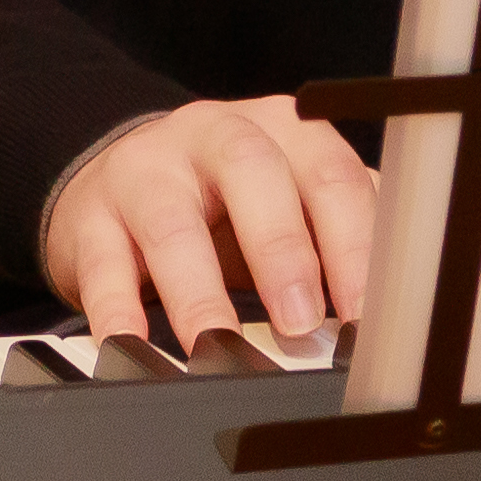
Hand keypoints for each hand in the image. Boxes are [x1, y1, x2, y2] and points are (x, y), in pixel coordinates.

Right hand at [41, 95, 374, 351]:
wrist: (122, 179)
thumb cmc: (227, 204)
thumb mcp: (289, 203)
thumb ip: (336, 239)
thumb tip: (387, 313)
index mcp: (284, 132)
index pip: (330, 175)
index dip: (354, 243)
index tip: (366, 313)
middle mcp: (216, 135)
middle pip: (254, 174)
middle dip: (282, 250)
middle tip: (301, 322)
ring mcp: (149, 170)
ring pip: (172, 222)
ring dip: (197, 290)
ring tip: (215, 347)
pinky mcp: (93, 215)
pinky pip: (103, 263)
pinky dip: (116, 311)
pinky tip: (132, 349)